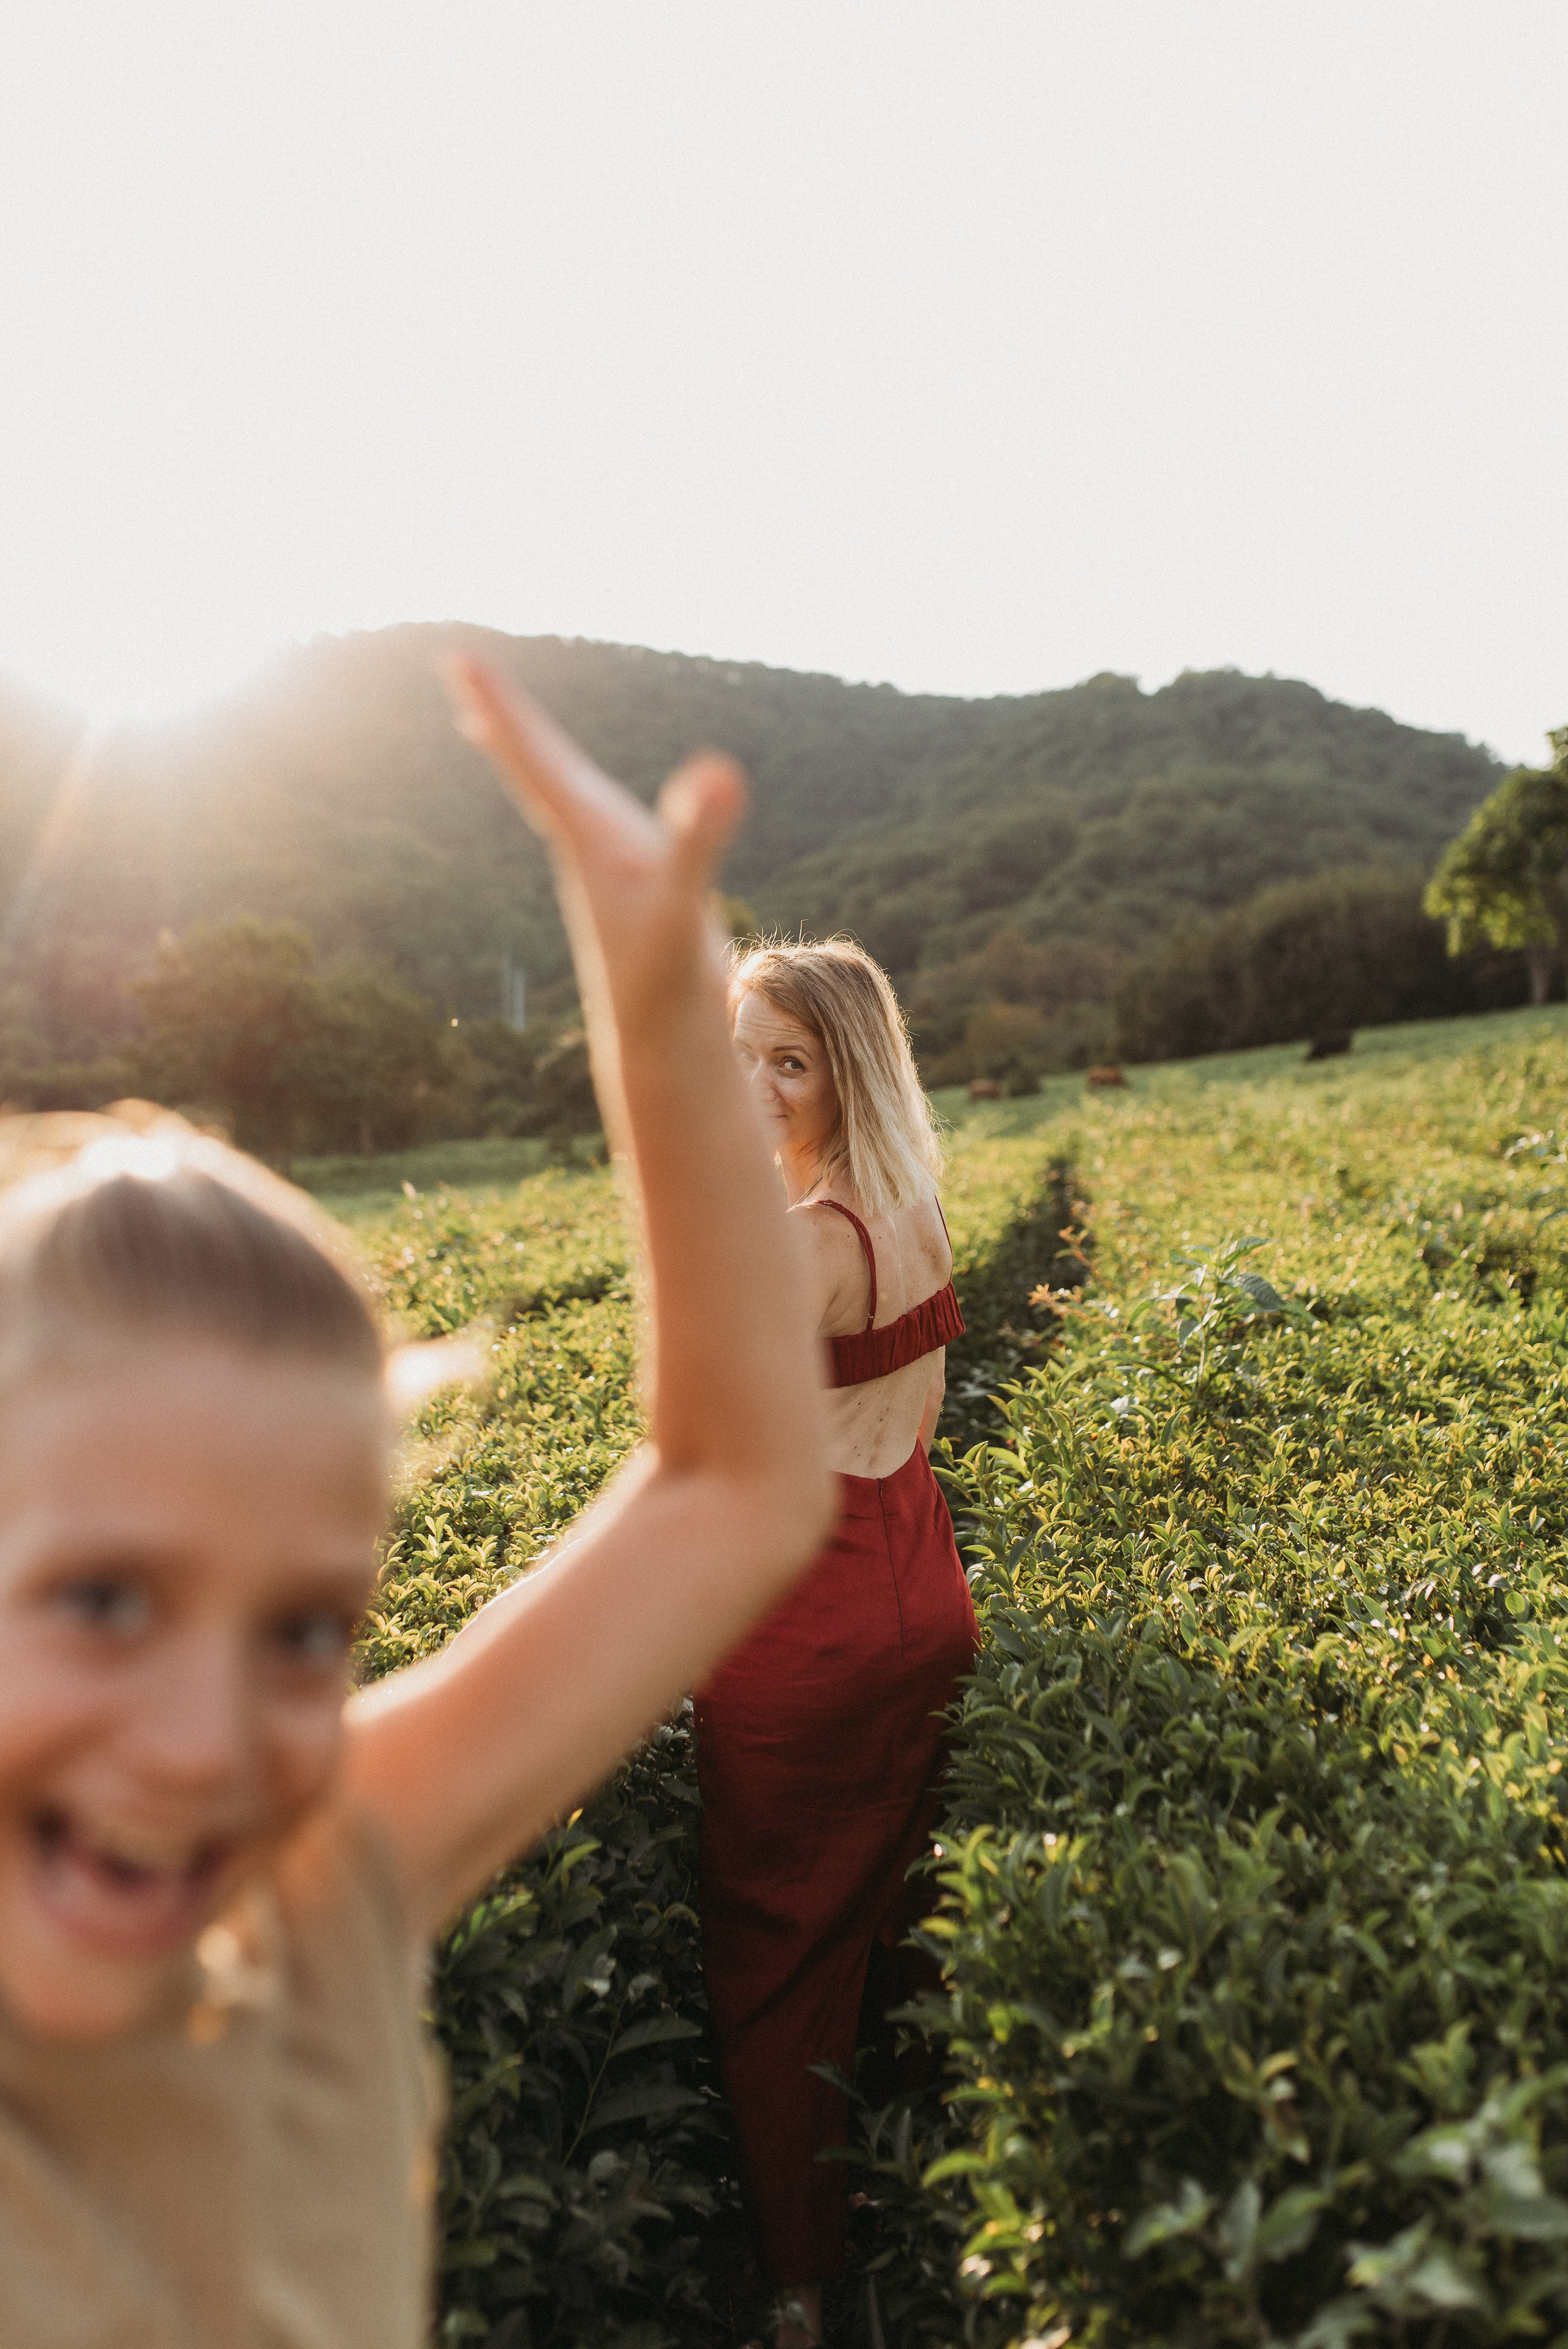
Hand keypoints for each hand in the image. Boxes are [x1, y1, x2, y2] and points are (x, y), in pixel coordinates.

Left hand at [444, 657, 745, 1055]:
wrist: (657, 1037)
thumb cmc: (664, 974)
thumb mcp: (682, 903)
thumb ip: (695, 839)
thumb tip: (719, 774)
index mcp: (588, 836)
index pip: (534, 757)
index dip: (499, 705)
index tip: (454, 657)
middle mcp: (586, 843)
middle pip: (532, 764)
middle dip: (500, 713)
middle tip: (454, 663)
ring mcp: (603, 860)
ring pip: (551, 790)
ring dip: (522, 748)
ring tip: (484, 715)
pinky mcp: (627, 877)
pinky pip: (583, 814)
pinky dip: (566, 784)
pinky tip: (566, 789)